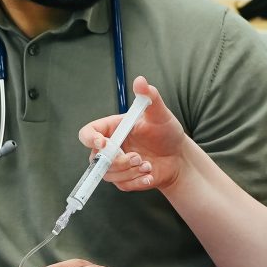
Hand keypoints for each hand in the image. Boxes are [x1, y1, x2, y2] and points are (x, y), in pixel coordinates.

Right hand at [77, 76, 187, 192]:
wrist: (178, 157)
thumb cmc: (166, 132)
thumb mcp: (160, 114)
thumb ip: (149, 97)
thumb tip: (140, 81)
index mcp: (112, 129)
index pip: (88, 133)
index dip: (90, 139)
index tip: (104, 143)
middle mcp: (110, 148)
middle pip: (96, 158)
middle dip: (117, 160)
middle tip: (138, 157)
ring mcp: (115, 165)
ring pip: (108, 174)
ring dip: (129, 172)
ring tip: (147, 164)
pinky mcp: (124, 180)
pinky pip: (122, 185)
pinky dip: (137, 181)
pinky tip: (149, 174)